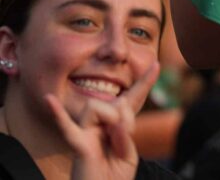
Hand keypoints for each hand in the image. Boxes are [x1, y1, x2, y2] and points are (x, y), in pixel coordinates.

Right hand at [45, 62, 160, 179]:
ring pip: (96, 106)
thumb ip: (124, 136)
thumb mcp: (128, 155)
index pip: (130, 100)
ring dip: (112, 117)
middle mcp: (98, 125)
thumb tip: (113, 121)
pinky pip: (66, 126)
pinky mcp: (77, 144)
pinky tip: (49, 100)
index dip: (144, 82)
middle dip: (127, 117)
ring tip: (113, 135)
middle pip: (115, 102)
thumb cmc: (114, 179)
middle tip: (125, 136)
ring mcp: (85, 133)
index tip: (156, 64)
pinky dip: (57, 113)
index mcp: (115, 126)